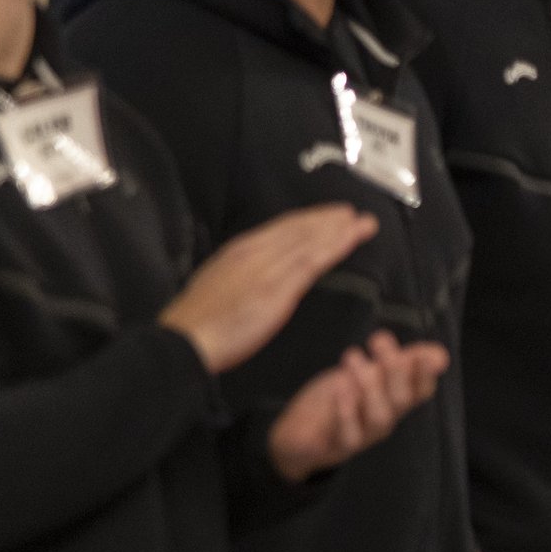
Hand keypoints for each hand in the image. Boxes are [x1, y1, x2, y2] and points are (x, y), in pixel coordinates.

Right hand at [161, 205, 378, 373]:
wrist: (186, 338)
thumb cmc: (200, 321)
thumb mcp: (219, 285)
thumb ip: (241, 275)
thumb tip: (256, 275)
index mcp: (240, 250)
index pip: (280, 228)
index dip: (307, 220)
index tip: (328, 215)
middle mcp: (255, 252)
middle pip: (298, 229)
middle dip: (327, 220)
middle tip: (353, 213)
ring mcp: (267, 268)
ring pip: (309, 240)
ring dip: (339, 229)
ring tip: (363, 223)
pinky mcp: (276, 288)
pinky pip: (312, 261)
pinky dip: (334, 246)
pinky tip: (351, 239)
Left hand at [268, 332, 451, 481]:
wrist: (303, 433)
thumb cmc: (343, 398)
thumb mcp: (373, 372)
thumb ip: (403, 360)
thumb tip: (440, 353)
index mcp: (396, 400)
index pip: (421, 389)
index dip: (426, 373)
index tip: (427, 355)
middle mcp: (384, 418)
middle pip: (401, 400)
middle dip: (395, 369)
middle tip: (379, 339)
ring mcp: (363, 434)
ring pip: (379, 417)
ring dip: (369, 386)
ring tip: (353, 358)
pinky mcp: (334, 444)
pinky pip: (348, 436)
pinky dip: (346, 413)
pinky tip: (338, 389)